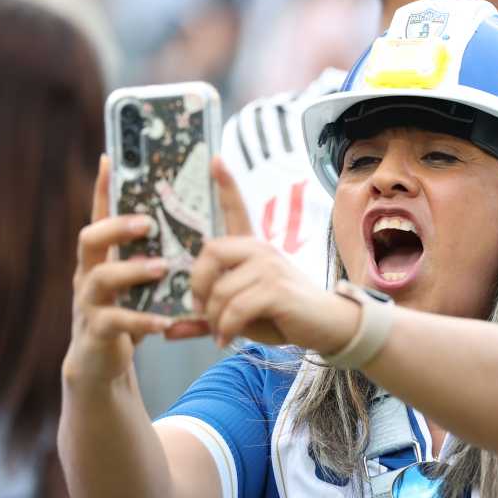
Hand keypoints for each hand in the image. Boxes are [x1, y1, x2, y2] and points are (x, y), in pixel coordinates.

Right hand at [61, 156, 173, 389]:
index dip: (102, 189)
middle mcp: (87, 274)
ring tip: (161, 268)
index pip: (98, 215)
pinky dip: (142, 321)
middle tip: (146, 222)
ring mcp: (87, 303)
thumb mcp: (139, 283)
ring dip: (132, 270)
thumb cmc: (127, 314)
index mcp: (101, 257)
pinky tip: (165, 322)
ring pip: (100, 278)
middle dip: (116, 227)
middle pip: (89, 238)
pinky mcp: (96, 332)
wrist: (103, 365)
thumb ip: (153, 256)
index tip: (110, 159)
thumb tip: (185, 224)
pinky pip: (116, 322)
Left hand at [187, 159, 358, 351]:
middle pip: (209, 254)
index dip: (226, 185)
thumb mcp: (242, 314)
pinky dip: (225, 328)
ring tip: (220, 331)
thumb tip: (169, 330)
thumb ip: (208, 316)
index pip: (237, 210)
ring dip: (214, 318)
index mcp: (254, 249)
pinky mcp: (276, 290)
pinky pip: (235, 309)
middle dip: (197, 286)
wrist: (328, 326)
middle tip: (202, 310)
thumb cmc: (284, 317)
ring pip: (220, 291)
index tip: (215, 159)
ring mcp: (270, 267)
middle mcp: (261, 250)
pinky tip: (226, 338)